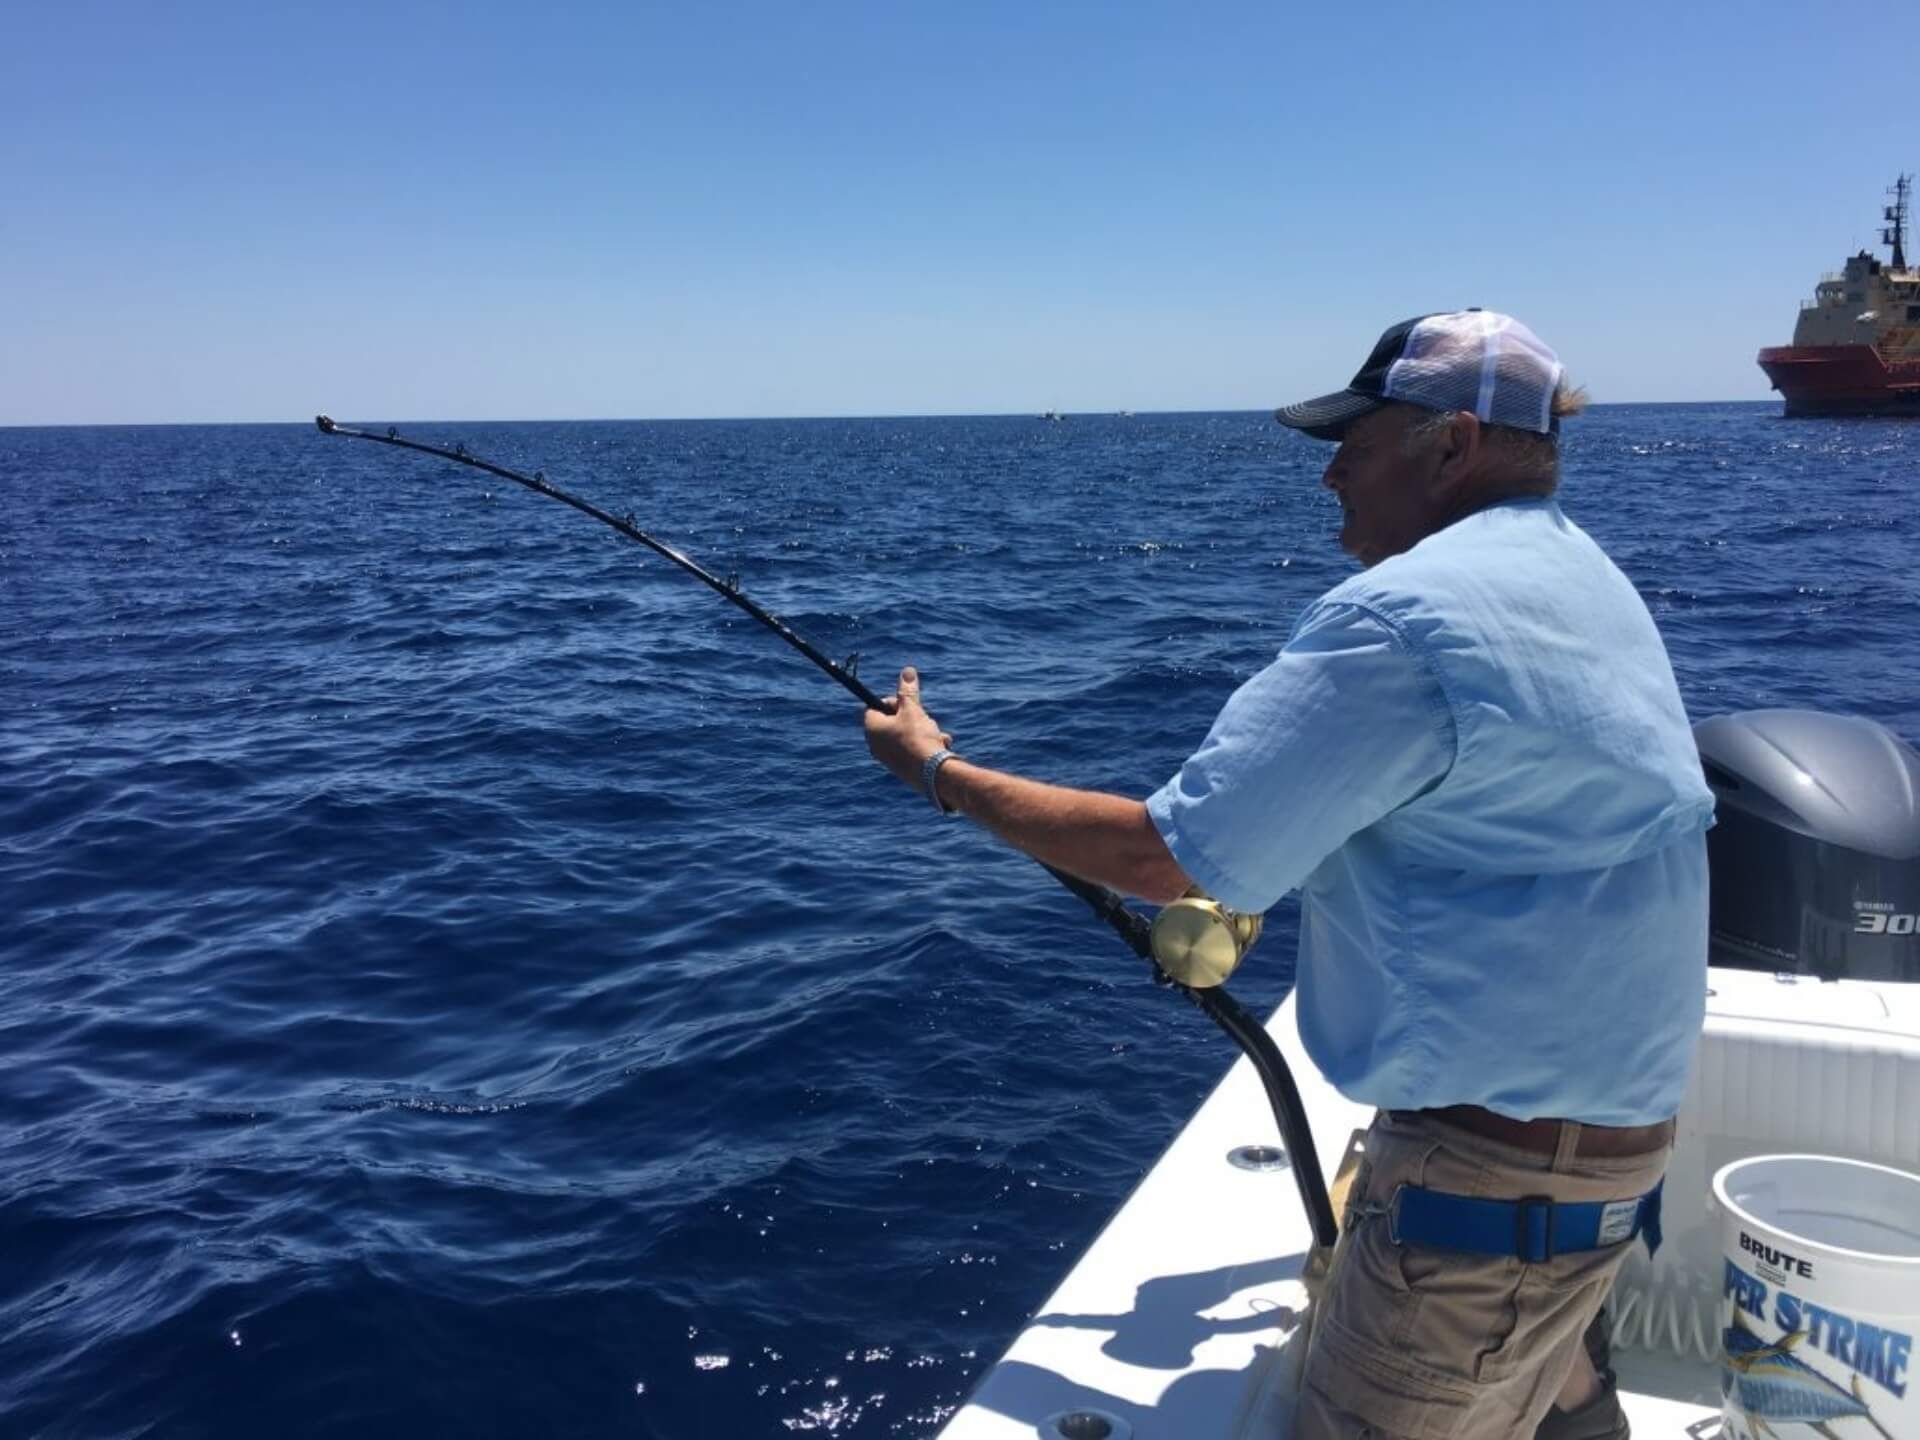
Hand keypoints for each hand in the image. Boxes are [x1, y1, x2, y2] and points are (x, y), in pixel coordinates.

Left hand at [863, 666, 954, 792]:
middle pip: (892, 721)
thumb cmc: (918, 738)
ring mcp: (887, 759)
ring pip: (906, 735)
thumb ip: (908, 691)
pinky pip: (912, 750)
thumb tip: (907, 671)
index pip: (875, 706)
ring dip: (923, 731)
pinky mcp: (901, 769)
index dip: (892, 701)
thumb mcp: (913, 709)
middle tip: (923, 719)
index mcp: (872, 728)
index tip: (907, 703)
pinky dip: (925, 745)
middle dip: (912, 717)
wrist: (932, 773)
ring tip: (936, 734)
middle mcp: (875, 745)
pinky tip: (940, 745)